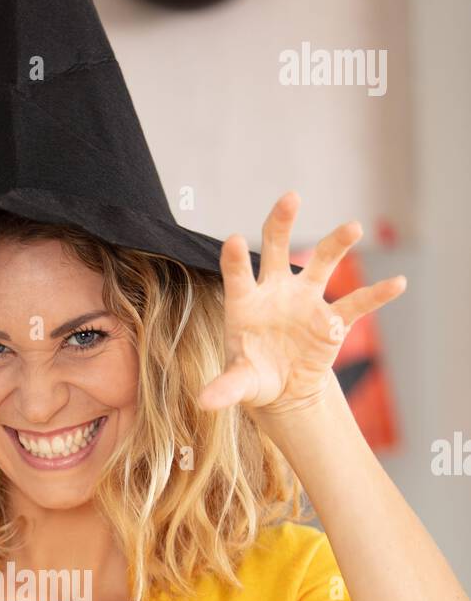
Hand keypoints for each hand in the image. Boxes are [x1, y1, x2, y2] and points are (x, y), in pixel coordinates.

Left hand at [198, 190, 405, 417]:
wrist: (284, 391)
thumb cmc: (254, 377)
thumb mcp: (239, 383)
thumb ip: (225, 387)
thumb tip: (204, 402)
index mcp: (246, 303)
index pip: (238, 275)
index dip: (235, 259)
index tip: (231, 239)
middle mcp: (276, 292)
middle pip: (276, 248)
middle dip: (281, 223)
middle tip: (290, 198)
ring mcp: (306, 301)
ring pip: (322, 263)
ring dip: (337, 243)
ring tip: (354, 227)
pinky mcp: (331, 320)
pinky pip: (357, 303)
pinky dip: (377, 294)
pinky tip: (398, 283)